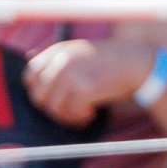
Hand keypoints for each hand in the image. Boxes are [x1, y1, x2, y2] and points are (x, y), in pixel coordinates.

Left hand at [25, 37, 156, 125]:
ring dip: (67, 115)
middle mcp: (61, 61)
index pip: (30, 75)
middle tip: (68, 110)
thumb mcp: (79, 52)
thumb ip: (57, 62)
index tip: (53, 97)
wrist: (136, 62)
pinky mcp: (84, 89)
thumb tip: (32, 81)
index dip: (38, 90)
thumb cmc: (109, 60)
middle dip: (52, 107)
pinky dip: (80, 117)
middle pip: (38, 94)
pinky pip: (71, 112)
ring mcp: (72, 74)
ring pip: (53, 107)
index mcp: (58, 50)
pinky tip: (91, 112)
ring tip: (82, 112)